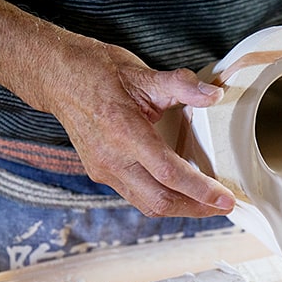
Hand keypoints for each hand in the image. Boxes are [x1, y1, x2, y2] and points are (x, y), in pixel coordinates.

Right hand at [0, 0, 235, 217]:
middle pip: (160, 200)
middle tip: (224, 206)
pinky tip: (180, 193)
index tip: (224, 199)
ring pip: (149, 204)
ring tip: (208, 205)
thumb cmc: (96, 72)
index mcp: (124, 132)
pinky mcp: (102, 173)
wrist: (56, 77)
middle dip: (197, 209)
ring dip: (182, 209)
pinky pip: (137, 197)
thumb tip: (214, 94)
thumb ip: (181, 85)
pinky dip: (163, 200)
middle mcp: (112, 158)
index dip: (200, 190)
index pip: (169, 173)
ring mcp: (104, 170)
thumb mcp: (142, 73)